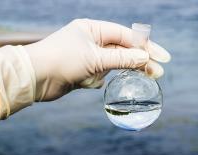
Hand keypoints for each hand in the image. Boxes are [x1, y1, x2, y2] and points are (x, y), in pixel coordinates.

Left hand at [25, 19, 170, 100]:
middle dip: (141, 61)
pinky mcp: (84, 70)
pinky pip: (101, 75)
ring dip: (121, 71)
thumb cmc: (62, 60)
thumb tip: (146, 58)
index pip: (127, 36)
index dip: (146, 47)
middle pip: (124, 50)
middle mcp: (93, 40)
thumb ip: (122, 59)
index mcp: (94, 29)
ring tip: (137, 80)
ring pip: (114, 64)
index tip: (163, 57)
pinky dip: (97, 80)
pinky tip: (86, 82)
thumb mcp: (96, 58)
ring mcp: (89, 56)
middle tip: (159, 72)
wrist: (34, 78)